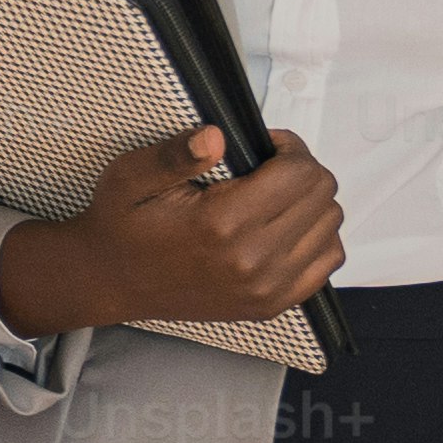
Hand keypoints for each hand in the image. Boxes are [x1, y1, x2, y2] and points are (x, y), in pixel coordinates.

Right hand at [0, 126, 343, 337]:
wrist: (111, 282)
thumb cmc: (124, 227)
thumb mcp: (130, 177)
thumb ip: (174, 155)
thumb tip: (215, 137)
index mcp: (221, 224)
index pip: (300, 173)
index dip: (289, 148)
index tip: (266, 148)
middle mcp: (251, 261)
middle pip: (323, 196)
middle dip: (302, 172)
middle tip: (270, 169)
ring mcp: (265, 288)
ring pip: (331, 227)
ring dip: (310, 204)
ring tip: (275, 198)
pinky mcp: (270, 304)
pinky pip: (326, 263)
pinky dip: (316, 239)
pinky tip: (284, 228)